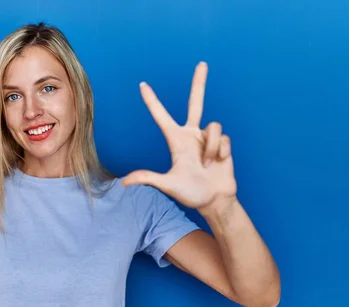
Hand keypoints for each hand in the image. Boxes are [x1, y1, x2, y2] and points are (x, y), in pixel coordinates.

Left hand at [122, 62, 236, 210]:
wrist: (214, 201)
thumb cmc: (190, 193)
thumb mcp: (168, 185)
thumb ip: (148, 179)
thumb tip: (124, 182)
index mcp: (175, 140)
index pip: (161, 116)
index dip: (152, 101)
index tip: (142, 85)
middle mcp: (191, 135)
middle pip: (196, 102)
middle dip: (199, 83)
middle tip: (202, 63)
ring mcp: (208, 138)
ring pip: (213, 127)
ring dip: (211, 148)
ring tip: (207, 164)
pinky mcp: (224, 143)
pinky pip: (224, 138)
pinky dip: (221, 152)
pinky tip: (219, 163)